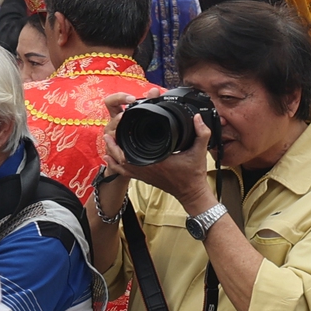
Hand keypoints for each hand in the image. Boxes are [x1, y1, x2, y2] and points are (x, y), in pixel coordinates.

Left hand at [96, 90, 217, 211]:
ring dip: (112, 152)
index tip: (121, 126)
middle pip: (120, 156)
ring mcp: (143, 174)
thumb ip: (202, 133)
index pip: (132, 149)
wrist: (192, 192)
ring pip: (119, 164)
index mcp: (156, 160)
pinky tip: (110, 158)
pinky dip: (115, 165)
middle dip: (113, 143)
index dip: (123, 138)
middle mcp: (146, 168)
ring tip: (108, 140)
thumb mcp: (200, 152)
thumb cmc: (193, 175)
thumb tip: (198, 118)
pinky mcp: (144, 178)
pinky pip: (124, 172)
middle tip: (111, 130)